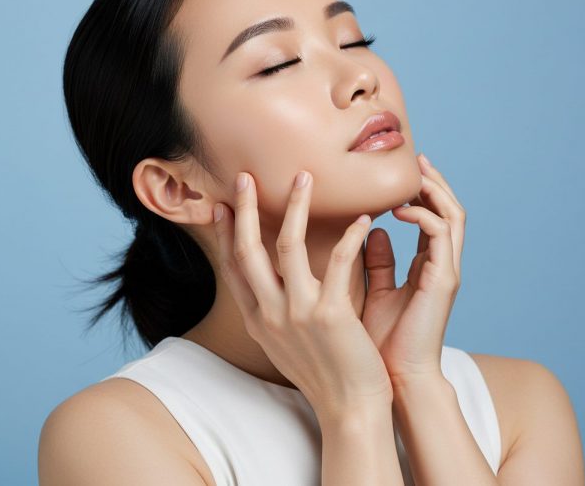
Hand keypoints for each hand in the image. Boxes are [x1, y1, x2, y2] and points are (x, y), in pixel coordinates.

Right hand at [213, 170, 393, 416]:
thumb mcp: (285, 344)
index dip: (225, 234)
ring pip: (288, 244)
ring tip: (304, 178)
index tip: (221, 205)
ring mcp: (297, 313)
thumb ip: (275, 311)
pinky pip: (339, 261)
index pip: (233, 268)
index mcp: (258, 320)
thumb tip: (271, 284)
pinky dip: (351, 236)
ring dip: (295, 206)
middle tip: (245, 176)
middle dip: (245, 209)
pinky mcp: (330, 314)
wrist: (349, 409)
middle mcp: (270, 314)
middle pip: (248, 250)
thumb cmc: (323, 374)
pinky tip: (363, 219)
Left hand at [361, 153, 466, 386]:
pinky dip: (423, 215)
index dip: (420, 193)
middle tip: (416, 159)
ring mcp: (446, 272)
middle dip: (434, 182)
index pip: (430, 218)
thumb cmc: (379, 342)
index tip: (401, 172)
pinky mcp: (444, 281)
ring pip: (452, 216)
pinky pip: (441, 235)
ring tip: (413, 172)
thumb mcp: (373, 292)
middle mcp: (441, 266)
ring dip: (434, 190)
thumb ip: (376, 261)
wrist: (393, 379)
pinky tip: (398, 208)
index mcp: (426, 267)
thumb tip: (371, 228)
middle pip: (448, 210)